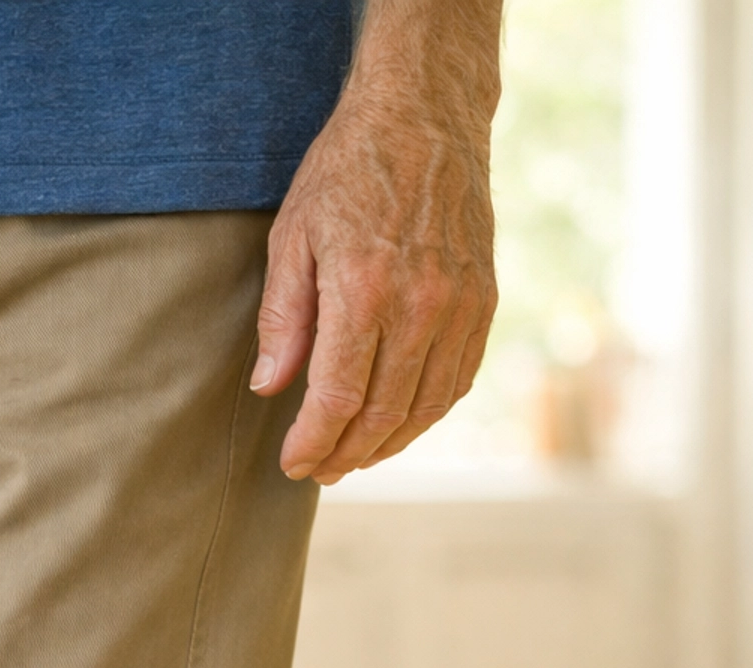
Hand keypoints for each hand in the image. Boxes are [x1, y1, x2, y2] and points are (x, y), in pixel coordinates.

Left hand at [252, 6, 499, 484]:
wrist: (424, 113)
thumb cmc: (348, 170)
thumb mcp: (292, 236)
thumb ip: (282, 319)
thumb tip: (269, 387)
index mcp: (363, 291)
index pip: (335, 399)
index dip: (312, 443)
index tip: (293, 464)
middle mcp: (419, 305)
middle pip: (381, 415)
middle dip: (344, 454)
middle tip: (319, 470)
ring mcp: (459, 305)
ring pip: (423, 409)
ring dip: (386, 446)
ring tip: (354, 457)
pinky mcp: (483, 301)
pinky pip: (457, 381)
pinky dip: (427, 415)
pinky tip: (399, 424)